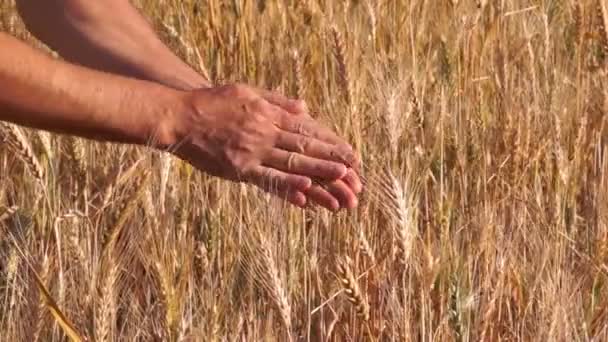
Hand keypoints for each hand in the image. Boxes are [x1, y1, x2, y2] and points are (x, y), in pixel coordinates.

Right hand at [163, 83, 361, 209]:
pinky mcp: (239, 169)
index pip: (307, 130)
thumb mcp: (246, 91)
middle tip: (356, 171)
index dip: (330, 142)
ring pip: (292, 163)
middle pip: (305, 147)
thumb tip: (305, 107)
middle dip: (332, 160)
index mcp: (269, 114)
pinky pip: (268, 180)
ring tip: (342, 182)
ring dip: (318, 173)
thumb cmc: (212, 103)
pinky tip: (306, 193)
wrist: (180, 117)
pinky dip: (288, 186)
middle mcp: (265, 132)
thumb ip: (276, 100)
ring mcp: (253, 152)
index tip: (351, 152)